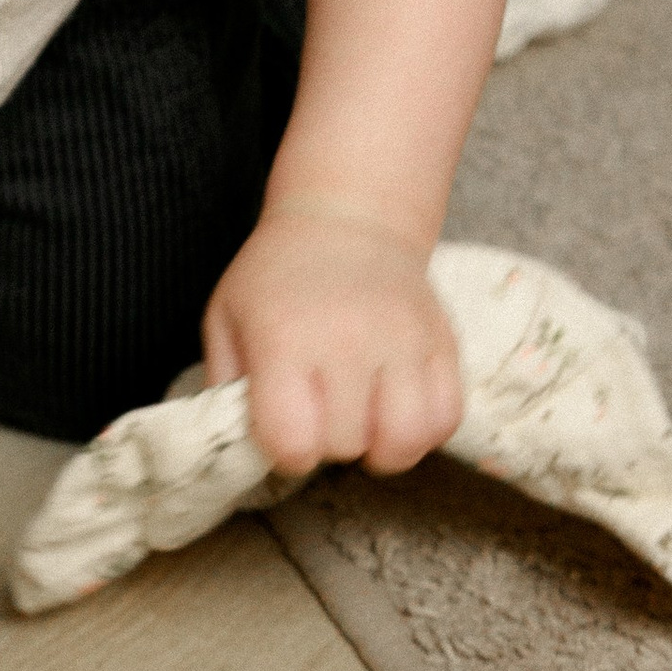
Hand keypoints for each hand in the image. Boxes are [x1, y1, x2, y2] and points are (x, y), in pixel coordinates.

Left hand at [204, 214, 460, 481]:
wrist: (347, 218)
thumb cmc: (276, 276)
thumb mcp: (226, 318)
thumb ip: (224, 387)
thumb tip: (239, 447)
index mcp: (285, 338)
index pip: (292, 440)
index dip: (285, 452)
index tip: (284, 430)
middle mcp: (349, 340)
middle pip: (346, 444)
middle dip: (327, 442)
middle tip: (320, 412)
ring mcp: (404, 341)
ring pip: (405, 441)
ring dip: (380, 447)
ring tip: (363, 423)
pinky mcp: (443, 342)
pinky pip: (447, 418)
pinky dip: (423, 431)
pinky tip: (396, 412)